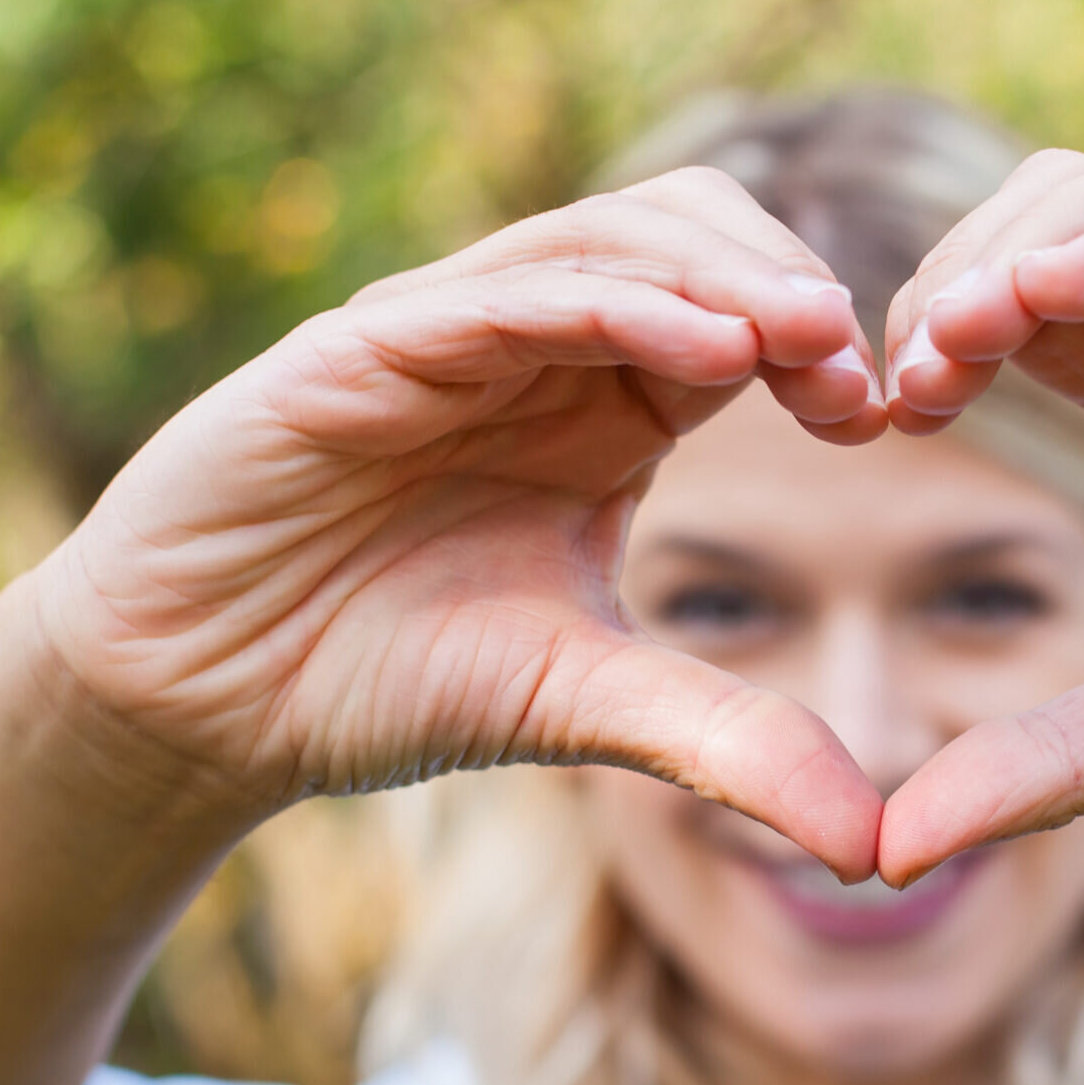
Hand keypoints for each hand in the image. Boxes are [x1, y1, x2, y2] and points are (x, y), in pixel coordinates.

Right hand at [23, 168, 891, 876]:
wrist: (201, 703)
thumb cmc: (383, 677)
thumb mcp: (585, 707)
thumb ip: (727, 745)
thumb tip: (877, 848)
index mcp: (600, 407)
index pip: (736, 316)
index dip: (815, 343)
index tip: (882, 412)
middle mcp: (532, 348)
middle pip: (690, 236)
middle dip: (787, 282)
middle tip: (857, 368)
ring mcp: (444, 333)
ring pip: (605, 236)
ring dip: (717, 272)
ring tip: (805, 333)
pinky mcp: (357, 349)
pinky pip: (497, 294)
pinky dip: (605, 302)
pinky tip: (699, 347)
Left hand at [872, 146, 1083, 883]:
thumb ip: (1050, 764)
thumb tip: (887, 850)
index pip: (1017, 314)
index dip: (935, 337)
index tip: (879, 414)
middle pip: (1049, 221)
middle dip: (958, 274)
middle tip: (905, 371)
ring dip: (1035, 242)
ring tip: (965, 330)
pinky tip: (1068, 289)